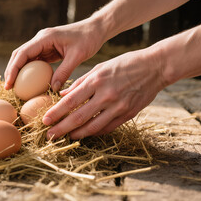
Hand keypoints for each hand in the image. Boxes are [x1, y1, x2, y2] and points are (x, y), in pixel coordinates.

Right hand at [4, 18, 104, 91]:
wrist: (95, 29)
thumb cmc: (88, 39)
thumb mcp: (77, 56)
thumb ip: (64, 71)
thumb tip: (52, 89)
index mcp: (45, 37)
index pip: (22, 53)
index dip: (13, 69)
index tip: (9, 83)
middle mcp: (40, 39)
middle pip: (18, 55)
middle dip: (11, 70)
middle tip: (8, 88)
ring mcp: (42, 44)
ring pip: (24, 58)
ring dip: (18, 71)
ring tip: (15, 87)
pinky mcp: (47, 49)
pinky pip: (34, 61)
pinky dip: (29, 71)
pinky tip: (28, 83)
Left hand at [43, 48, 166, 139]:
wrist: (155, 67)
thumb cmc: (124, 64)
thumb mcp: (100, 67)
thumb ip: (80, 82)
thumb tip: (63, 95)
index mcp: (96, 81)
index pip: (71, 101)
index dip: (56, 112)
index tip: (45, 120)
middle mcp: (106, 95)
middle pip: (79, 117)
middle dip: (62, 128)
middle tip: (50, 136)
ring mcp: (118, 106)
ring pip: (93, 126)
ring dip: (78, 134)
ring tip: (67, 136)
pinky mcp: (128, 114)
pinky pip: (108, 127)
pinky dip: (95, 132)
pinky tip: (86, 133)